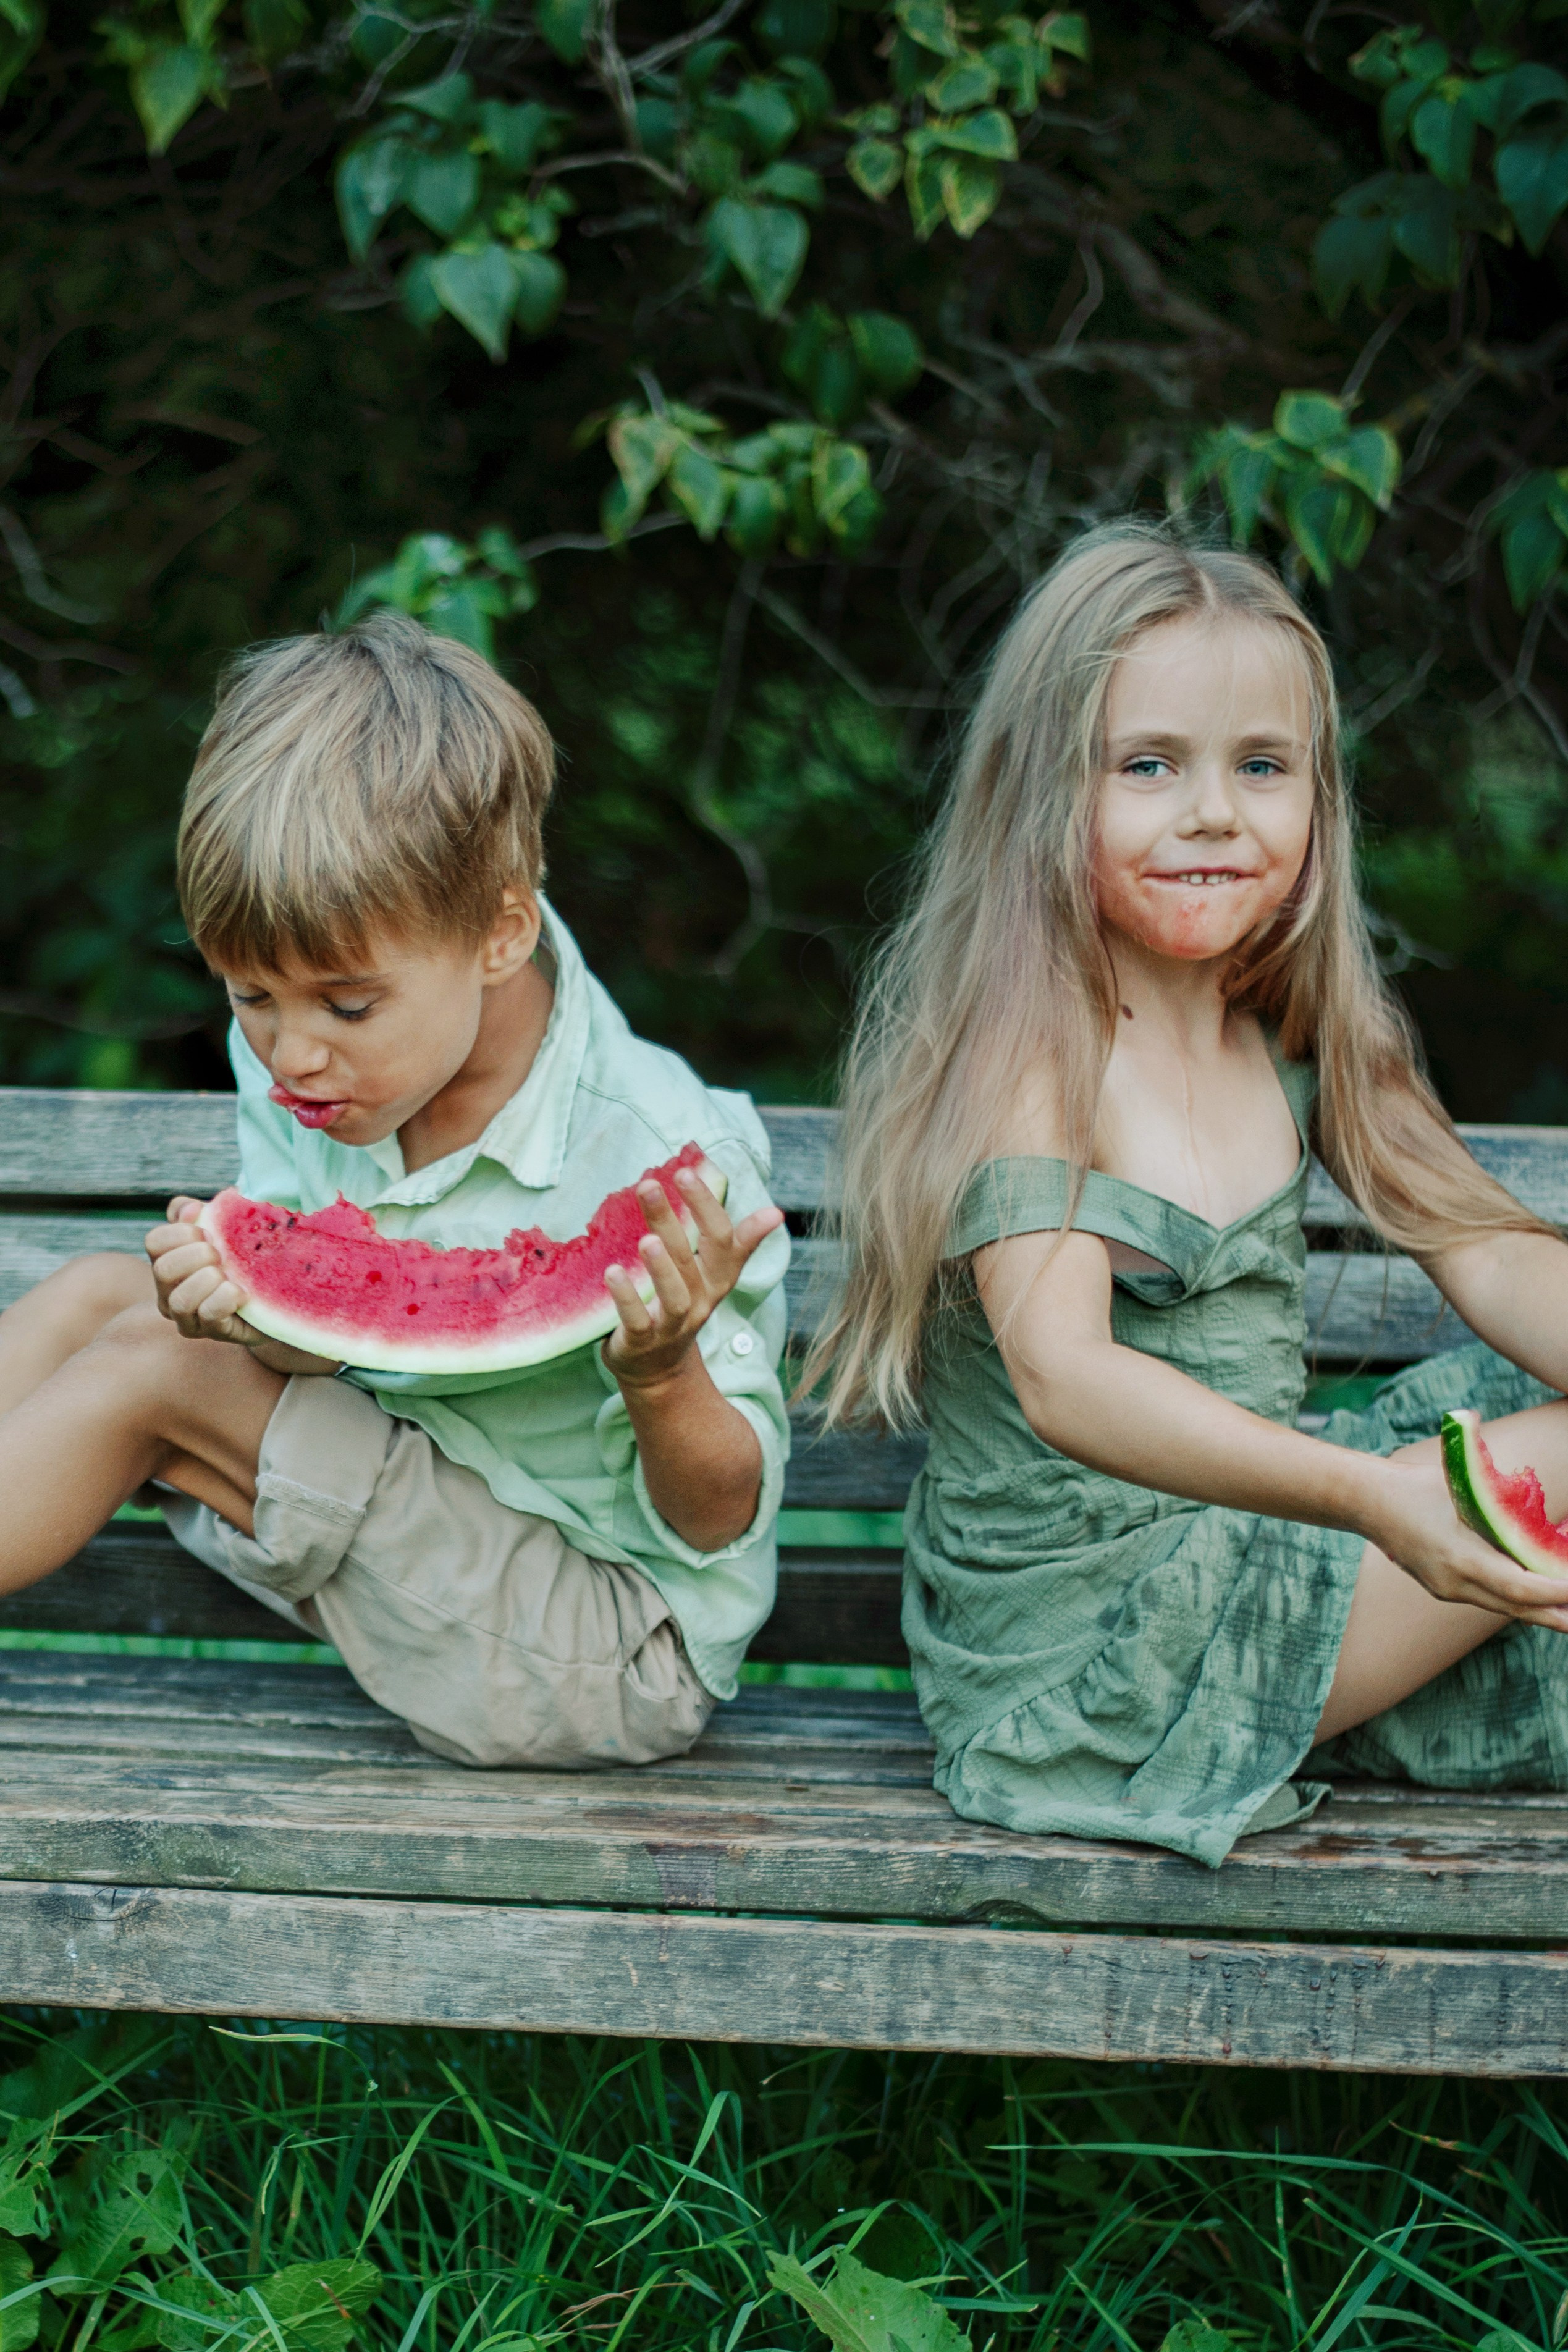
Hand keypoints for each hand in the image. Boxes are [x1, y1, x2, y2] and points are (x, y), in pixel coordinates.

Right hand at [145, 1198, 340, 1375]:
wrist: (279, 1294)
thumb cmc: (245, 1257)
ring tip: (230, 1277)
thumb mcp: (225, 1227)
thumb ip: (203, 1212)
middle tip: (221, 1255)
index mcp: (169, 1260)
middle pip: (162, 1270)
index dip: (181, 1232)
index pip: (154, 1242)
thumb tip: (190, 1209)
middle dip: (197, 1256)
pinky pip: (209, 1315)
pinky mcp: (212, 1332)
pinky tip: (242, 1293)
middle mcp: (169, 1291)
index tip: (210, 1233)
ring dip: (210, 1281)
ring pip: (180, 1300)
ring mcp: (188, 1317)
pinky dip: (226, 1299)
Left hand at [602, 1168, 782, 1389]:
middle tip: (649, 1184)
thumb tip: (777, 1212)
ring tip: (646, 1239)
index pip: (722, 1240)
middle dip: (672, 1220)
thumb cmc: (679, 1305)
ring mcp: (673, 1325)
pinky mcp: (643, 1342)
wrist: (657, 1370)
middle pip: (690, 1258)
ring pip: (674, 1296)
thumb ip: (734, 1241)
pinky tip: (611, 1273)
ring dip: (661, 1267)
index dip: (706, 1207)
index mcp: (716, 1279)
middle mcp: (700, 1301)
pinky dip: (626, 1298)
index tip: (687, 1172)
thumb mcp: (709, 1275)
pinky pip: (638, 1321)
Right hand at [1361, 1454, 1567, 1629]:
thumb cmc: (1412, 1487)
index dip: (1551, 1592)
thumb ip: (1492, 1487)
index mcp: (1459, 1557)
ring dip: (1536, 1609)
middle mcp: (1453, 1582)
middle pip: (1514, 1607)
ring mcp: (1446, 1589)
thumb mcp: (1457, 1483)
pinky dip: (1515, 1599)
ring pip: (1502, 1606)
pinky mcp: (1443, 1588)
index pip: (1517, 1585)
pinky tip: (1535, 1598)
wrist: (1367, 1505)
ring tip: (1567, 1613)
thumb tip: (1518, 1469)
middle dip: (1553, 1615)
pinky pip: (1487, 1599)